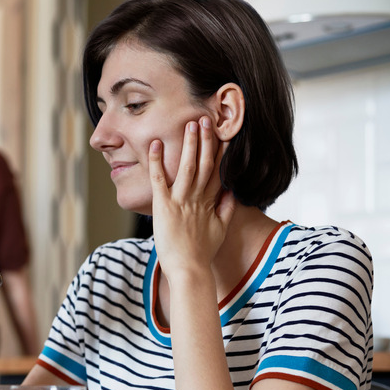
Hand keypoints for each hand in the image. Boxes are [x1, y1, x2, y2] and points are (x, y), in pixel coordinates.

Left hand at [148, 116, 235, 278]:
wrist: (189, 269)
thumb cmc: (202, 253)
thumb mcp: (220, 230)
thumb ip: (227, 210)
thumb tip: (233, 192)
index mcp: (210, 203)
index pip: (218, 171)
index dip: (221, 152)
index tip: (225, 134)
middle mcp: (197, 198)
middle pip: (204, 164)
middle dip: (206, 141)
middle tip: (206, 119)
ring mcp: (181, 201)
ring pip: (186, 167)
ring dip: (188, 145)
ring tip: (190, 125)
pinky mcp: (163, 206)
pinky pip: (159, 180)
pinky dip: (157, 161)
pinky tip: (155, 144)